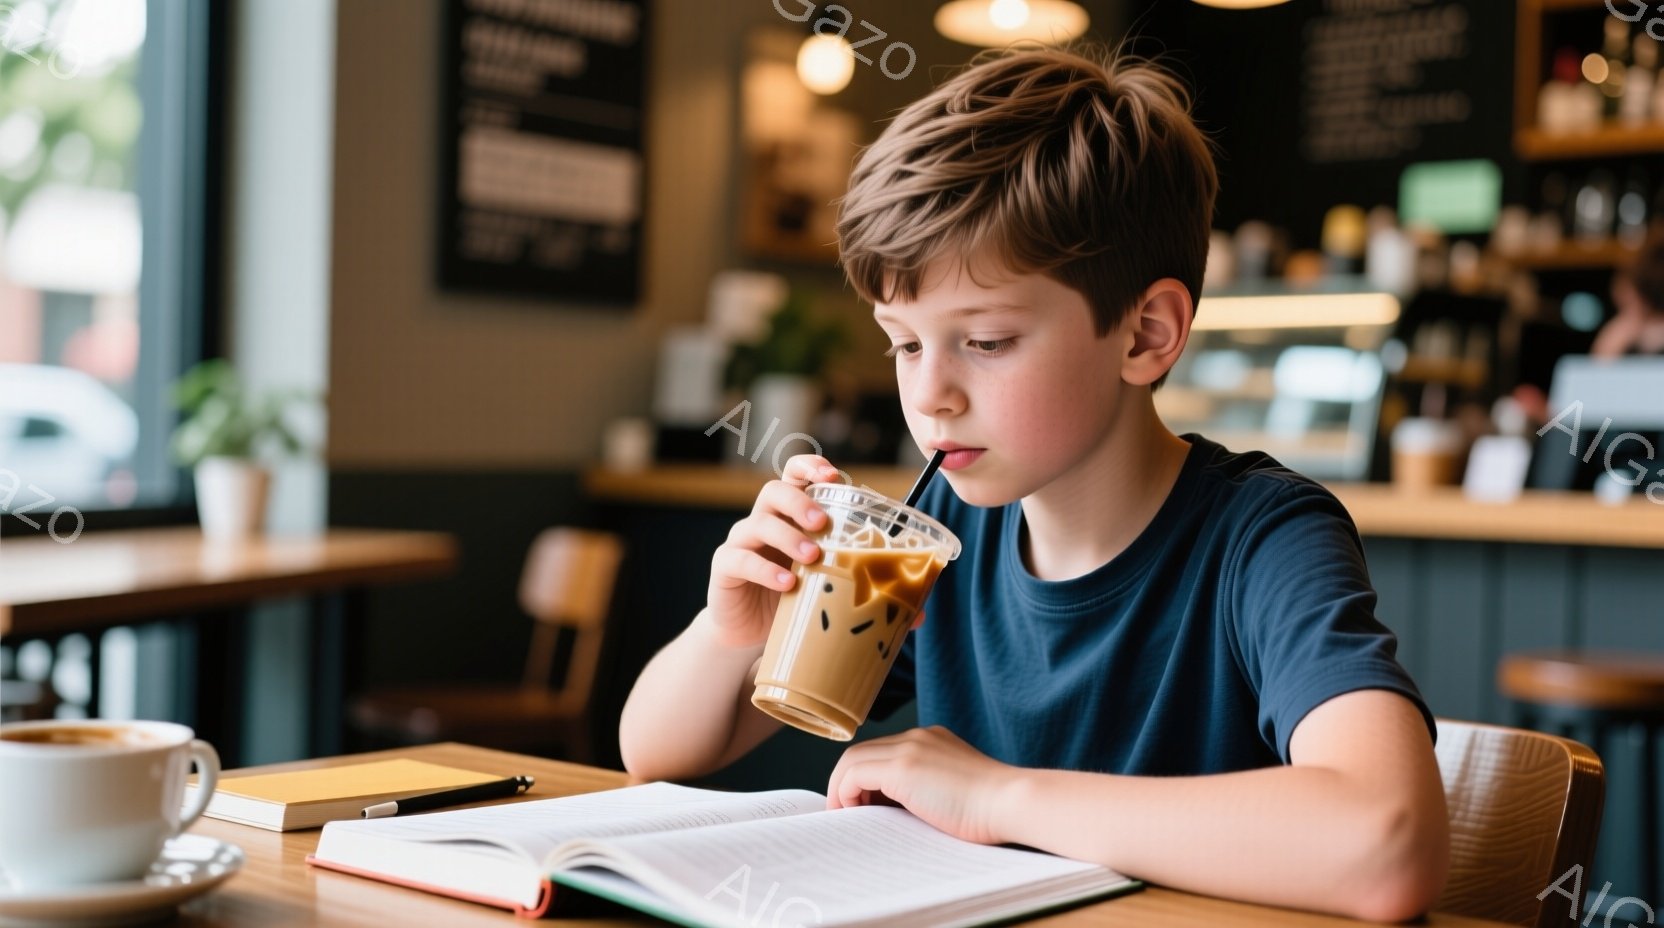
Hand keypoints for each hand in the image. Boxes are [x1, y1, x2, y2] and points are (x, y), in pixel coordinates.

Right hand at [703, 454, 841, 647]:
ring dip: (788, 537)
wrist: (750, 632)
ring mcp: (741, 542)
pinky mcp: (724, 567)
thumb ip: (855, 577)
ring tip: (812, 557)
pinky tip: (788, 583)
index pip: (793, 475)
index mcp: (788, 515)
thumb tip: (914, 607)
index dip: (810, 467)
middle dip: (800, 502)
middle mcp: (762, 520)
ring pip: (759, 524)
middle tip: (822, 523)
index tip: (833, 477)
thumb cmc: (794, 599)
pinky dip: (766, 570)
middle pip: (773, 491)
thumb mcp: (824, 579)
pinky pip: (739, 559)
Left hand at [826, 726, 1016, 845]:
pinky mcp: (902, 766)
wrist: (1011, 802)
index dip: (865, 779)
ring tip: (846, 816)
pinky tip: (852, 814)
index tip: (861, 805)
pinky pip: (854, 773)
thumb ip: (926, 792)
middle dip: (847, 782)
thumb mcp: (954, 792)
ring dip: (842, 788)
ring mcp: (910, 747)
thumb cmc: (992, 810)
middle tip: (845, 811)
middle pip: (863, 752)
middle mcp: (918, 737)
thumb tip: (893, 813)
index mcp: (932, 741)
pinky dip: (845, 792)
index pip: (883, 753)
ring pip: (854, 759)